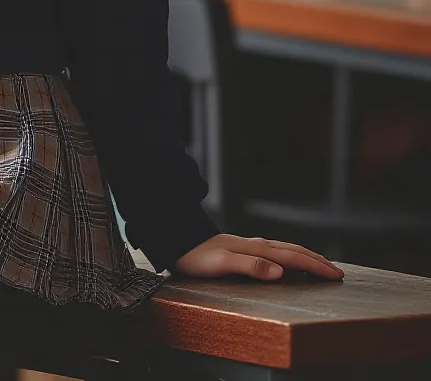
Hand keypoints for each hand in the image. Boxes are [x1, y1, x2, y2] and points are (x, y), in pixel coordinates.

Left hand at [174, 233, 343, 280]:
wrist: (180, 242)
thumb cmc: (198, 257)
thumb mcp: (223, 264)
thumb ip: (250, 266)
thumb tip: (280, 271)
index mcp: (257, 248)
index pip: (294, 257)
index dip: (316, 266)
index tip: (336, 275)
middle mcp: (257, 244)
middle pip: (294, 251)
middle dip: (317, 261)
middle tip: (338, 272)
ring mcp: (251, 245)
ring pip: (286, 249)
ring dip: (306, 256)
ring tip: (321, 264)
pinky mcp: (244, 249)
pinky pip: (276, 251)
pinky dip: (291, 256)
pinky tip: (289, 262)